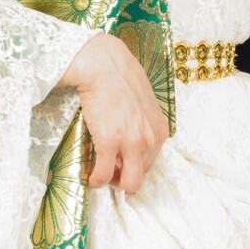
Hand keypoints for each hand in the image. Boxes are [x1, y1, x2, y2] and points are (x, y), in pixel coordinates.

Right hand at [59, 32, 168, 193]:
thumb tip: (129, 139)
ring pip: (127, 183)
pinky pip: (103, 174)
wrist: (104, 66)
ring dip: (111, 181)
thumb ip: (142, 124)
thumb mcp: (144, 104)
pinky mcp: (109, 142)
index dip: (133, 167)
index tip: (120, 165)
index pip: (150, 163)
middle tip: (109, 172)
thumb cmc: (121, 79)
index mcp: (160, 131)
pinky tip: (89, 176)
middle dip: (123, 179)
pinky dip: (95, 180)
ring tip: (99, 175)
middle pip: (140, 177)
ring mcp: (131, 143)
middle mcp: (150, 140)